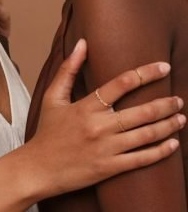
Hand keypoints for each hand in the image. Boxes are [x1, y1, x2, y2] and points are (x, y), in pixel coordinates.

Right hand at [29, 39, 184, 197]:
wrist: (38, 169)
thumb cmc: (47, 131)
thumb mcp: (53, 97)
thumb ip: (68, 69)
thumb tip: (82, 42)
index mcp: (86, 106)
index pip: (121, 84)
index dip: (145, 73)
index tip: (163, 67)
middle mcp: (99, 126)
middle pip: (141, 111)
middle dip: (164, 104)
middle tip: (178, 98)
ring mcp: (106, 148)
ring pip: (146, 135)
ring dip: (168, 125)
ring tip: (181, 117)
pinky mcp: (110, 168)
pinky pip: (142, 159)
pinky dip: (161, 151)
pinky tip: (173, 144)